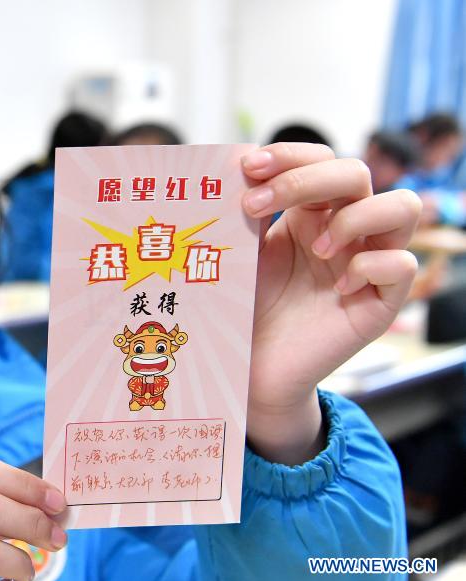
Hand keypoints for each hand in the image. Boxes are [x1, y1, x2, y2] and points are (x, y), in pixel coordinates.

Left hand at [240, 143, 419, 464]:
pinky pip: (402, 265)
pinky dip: (373, 264)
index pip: (319, 158)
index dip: (289, 155)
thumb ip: (243, 211)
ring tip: (313, 247)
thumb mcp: (238, 253)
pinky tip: (338, 284)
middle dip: (304, 179)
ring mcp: (366, 263)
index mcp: (308, 212)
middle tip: (254, 206)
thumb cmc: (242, 308)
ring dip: (354, 216)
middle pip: (355, 172)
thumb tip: (234, 160)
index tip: (246, 168)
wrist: (248, 368)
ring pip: (402, 206)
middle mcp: (343, 231)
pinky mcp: (380, 302)